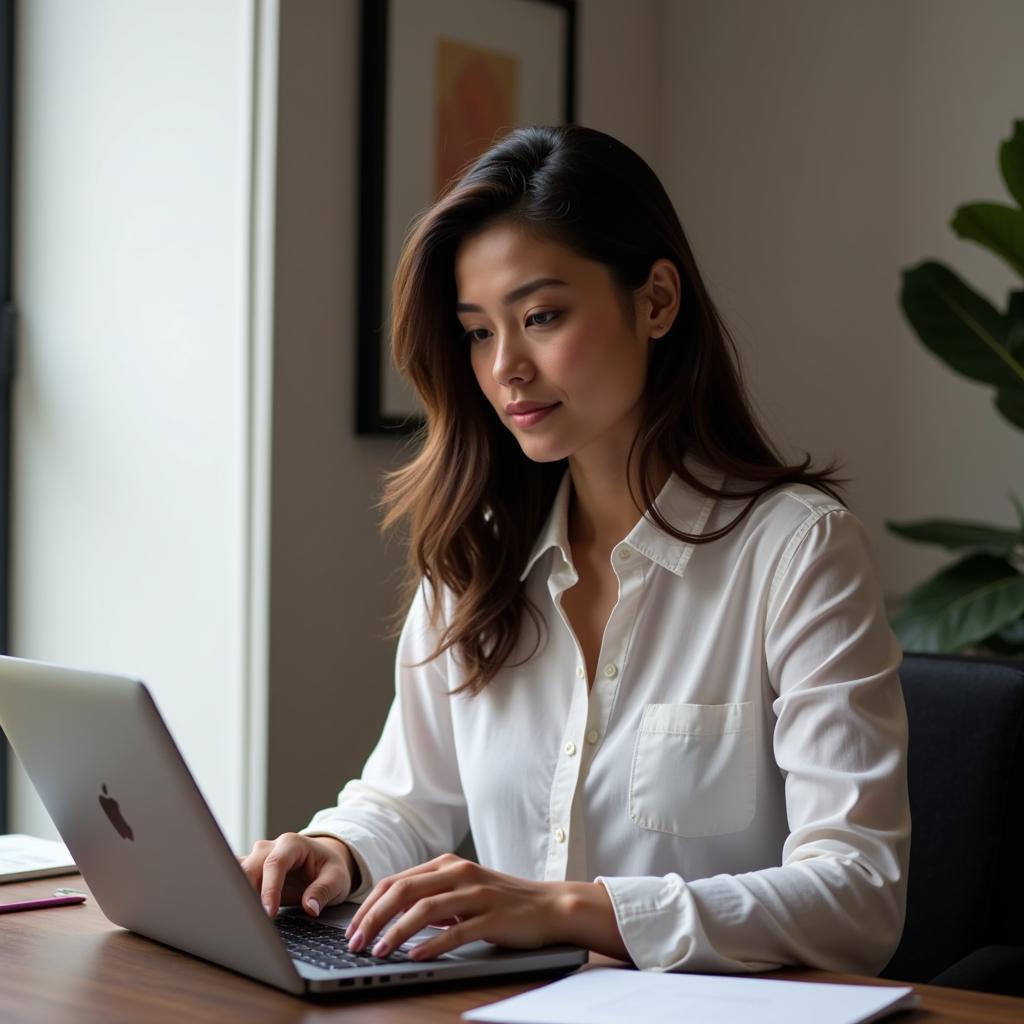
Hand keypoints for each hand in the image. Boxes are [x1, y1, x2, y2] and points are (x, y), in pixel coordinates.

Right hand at [239, 832, 356, 917]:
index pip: (275, 863)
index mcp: (292, 844)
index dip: (270, 889)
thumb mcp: (337, 878)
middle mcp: (270, 847)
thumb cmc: (329, 868)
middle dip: (246, 892)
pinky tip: (229, 911)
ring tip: (234, 918)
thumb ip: (323, 891)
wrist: (323, 861)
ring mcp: (257, 858)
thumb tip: (310, 908)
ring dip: (235, 893)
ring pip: (237, 872)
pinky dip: (231, 893)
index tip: (269, 913)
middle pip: (250, 867)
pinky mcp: (251, 870)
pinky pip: (235, 878)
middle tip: (247, 920)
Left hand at [343, 853, 568, 959]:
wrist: (550, 905)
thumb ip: (431, 896)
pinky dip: (433, 944)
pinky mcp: (493, 916)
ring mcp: (476, 893)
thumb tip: (391, 914)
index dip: (369, 906)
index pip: (396, 881)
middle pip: (403, 891)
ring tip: (379, 952)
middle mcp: (458, 873)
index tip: (352, 929)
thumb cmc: (502, 901)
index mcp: (447, 864)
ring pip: (425, 908)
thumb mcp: (462, 891)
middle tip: (355, 943)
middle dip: (373, 918)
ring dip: (396, 931)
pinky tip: (416, 956)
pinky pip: (456, 930)